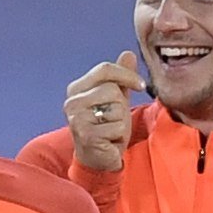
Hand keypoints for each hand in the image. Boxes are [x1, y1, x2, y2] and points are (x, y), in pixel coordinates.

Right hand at [64, 53, 142, 172]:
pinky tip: (110, 141)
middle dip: (122, 106)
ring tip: (111, 130)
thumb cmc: (106, 126)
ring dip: (121, 122)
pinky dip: (120, 136)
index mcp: (76, 89)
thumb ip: (121, 77)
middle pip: (112, 89)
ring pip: (117, 109)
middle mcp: (72, 102)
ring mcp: (77, 119)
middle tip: (114, 119)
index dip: (126, 75)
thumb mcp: (116, 98)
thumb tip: (128, 54)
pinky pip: (118, 127)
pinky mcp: (86, 136)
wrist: (98, 159)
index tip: (141, 85)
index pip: (104, 69)